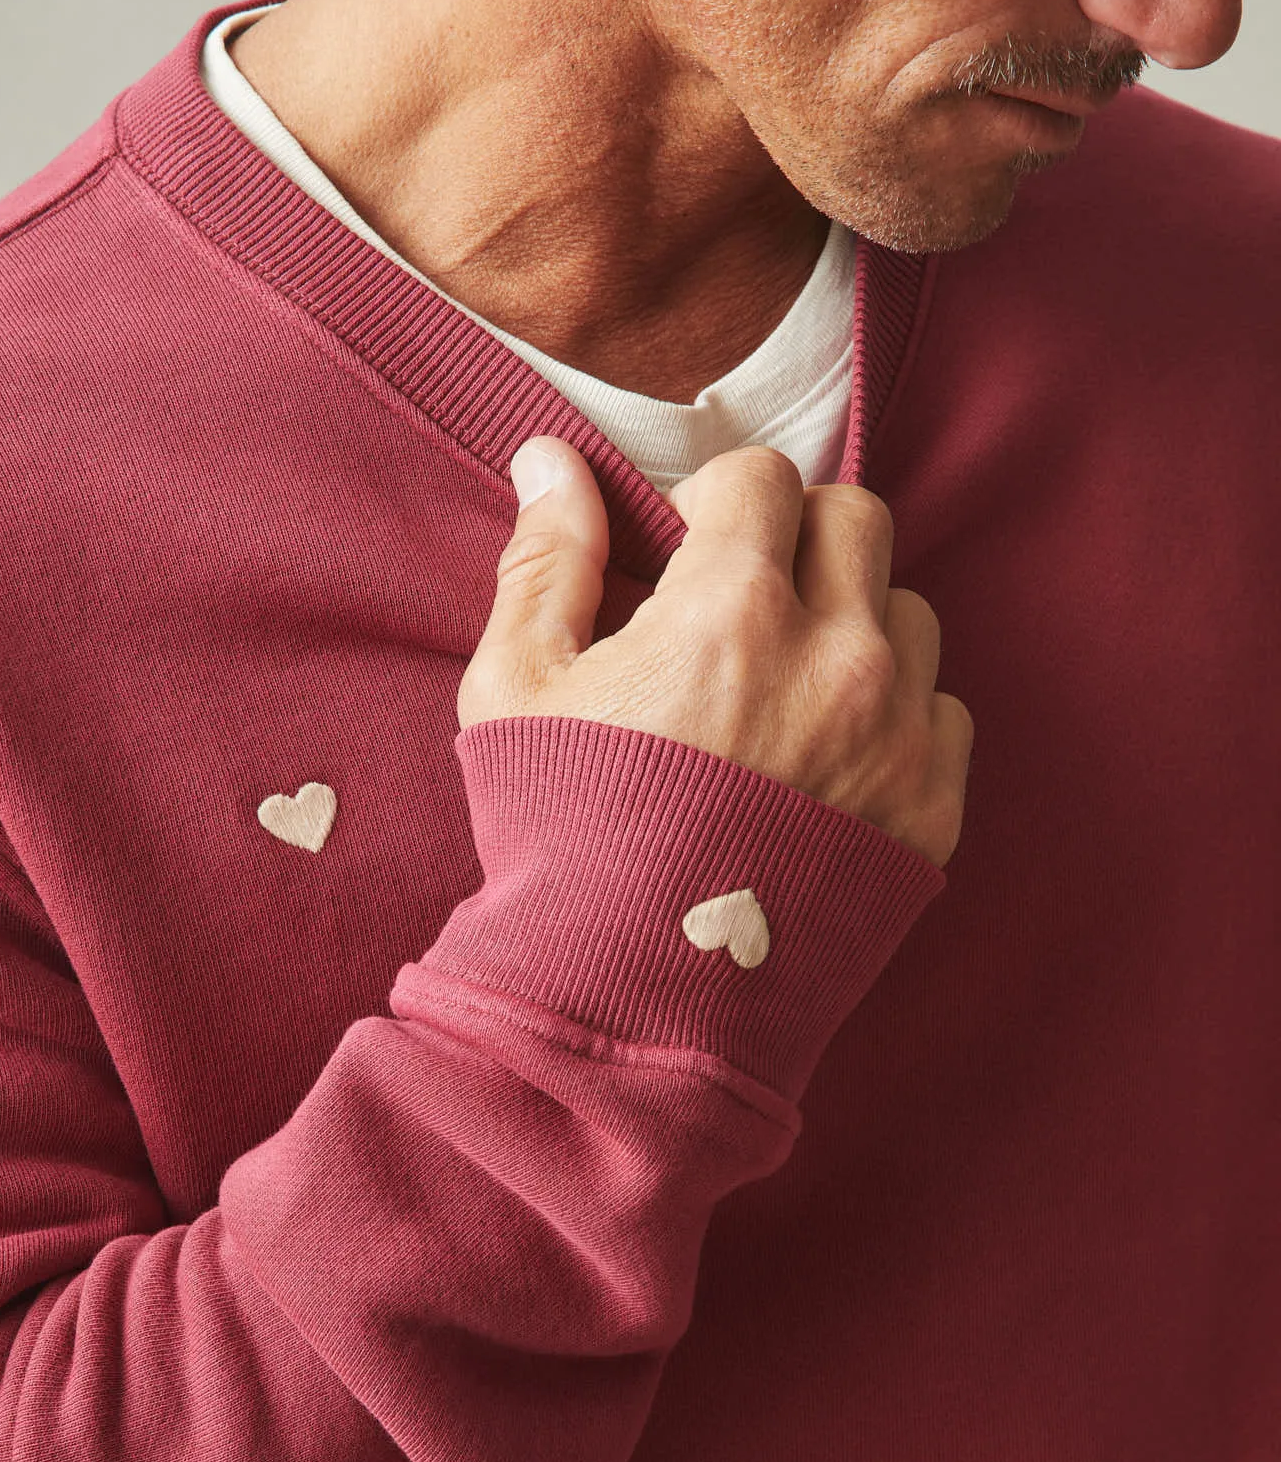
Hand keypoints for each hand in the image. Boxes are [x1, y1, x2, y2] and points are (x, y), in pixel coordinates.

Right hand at [458, 438, 973, 868]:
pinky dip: (895, 717)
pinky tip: (823, 763)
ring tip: (784, 693)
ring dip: (852, 625)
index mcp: (731, 611)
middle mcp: (836, 658)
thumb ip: (547, 561)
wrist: (629, 1006)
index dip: (715, 505)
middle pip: (857, 519)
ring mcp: (897, 735)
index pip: (762, 476)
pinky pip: (945, 712)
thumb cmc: (559, 845)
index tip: (687, 557)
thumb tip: (551, 455)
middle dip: (797, 540)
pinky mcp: (932, 810)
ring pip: (909, 613)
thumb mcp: (515, 693)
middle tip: (742, 606)